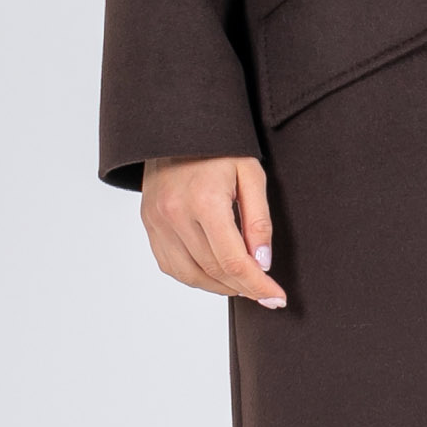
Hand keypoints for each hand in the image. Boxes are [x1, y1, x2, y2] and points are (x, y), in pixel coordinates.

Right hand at [142, 155, 285, 306]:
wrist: (176, 128)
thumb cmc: (219, 147)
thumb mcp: (250, 174)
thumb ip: (259, 220)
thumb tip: (262, 262)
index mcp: (204, 201)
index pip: (233, 260)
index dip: (257, 285)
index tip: (277, 298)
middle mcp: (175, 215)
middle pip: (213, 271)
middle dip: (244, 288)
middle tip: (266, 294)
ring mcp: (157, 222)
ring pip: (191, 275)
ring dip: (220, 288)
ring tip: (243, 286)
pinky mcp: (149, 225)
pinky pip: (171, 266)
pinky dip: (195, 278)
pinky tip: (215, 275)